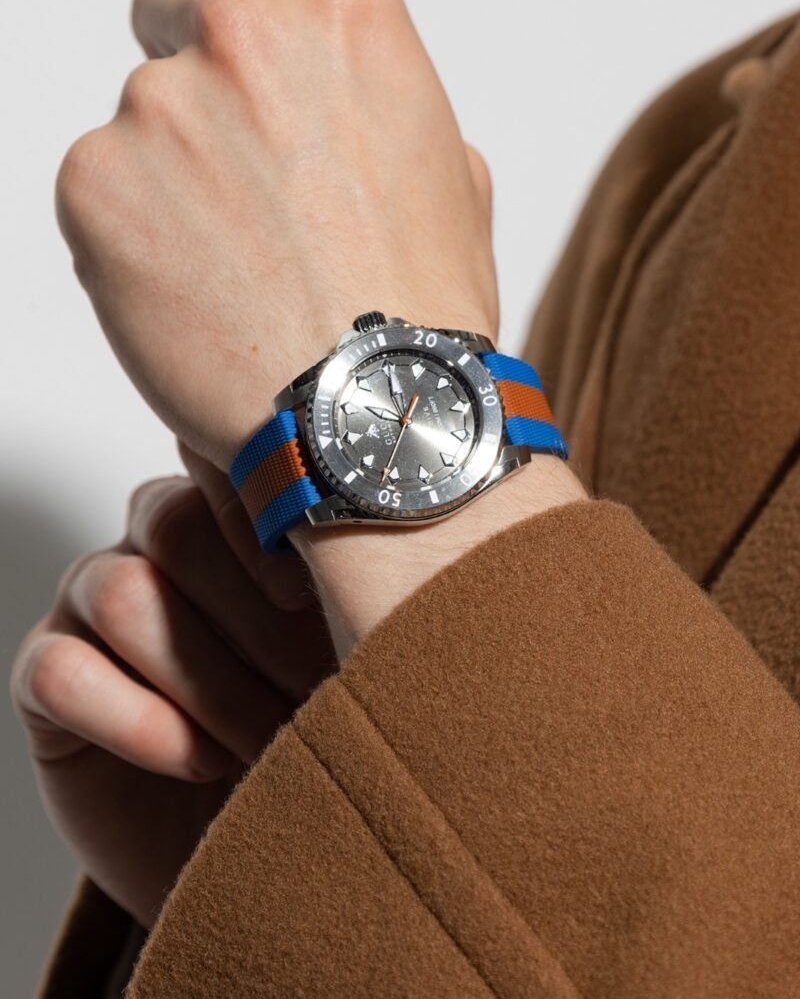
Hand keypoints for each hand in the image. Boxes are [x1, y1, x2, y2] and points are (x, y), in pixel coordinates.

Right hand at [10, 474, 335, 925]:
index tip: (313, 592)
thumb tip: (361, 557)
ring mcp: (93, 598)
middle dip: (252, 624)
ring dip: (205, 682)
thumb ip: (344, 588)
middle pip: (173, 526)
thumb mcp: (353, 652)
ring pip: (121, 592)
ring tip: (267, 742)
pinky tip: (199, 761)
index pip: (225, 465)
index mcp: (233, 512)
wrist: (270, 838)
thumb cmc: (324, 729)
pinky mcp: (48, 672)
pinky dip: (139, 723)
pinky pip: (63, 671)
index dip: (263, 516)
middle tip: (314, 694)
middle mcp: (156, 541)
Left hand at [56, 0, 496, 470]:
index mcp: (344, 15)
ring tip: (232, 261)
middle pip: (174, 6)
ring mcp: (158, 109)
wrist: (370, 415)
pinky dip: (129, 229)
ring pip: (139, 113)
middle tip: (237, 173)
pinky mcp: (92, 186)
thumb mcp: (450, 174)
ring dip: (171, 168)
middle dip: (199, 74)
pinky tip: (190, 290)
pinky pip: (97, 185)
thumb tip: (346, 103)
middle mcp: (244, 37)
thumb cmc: (421, 310)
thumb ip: (382, 100)